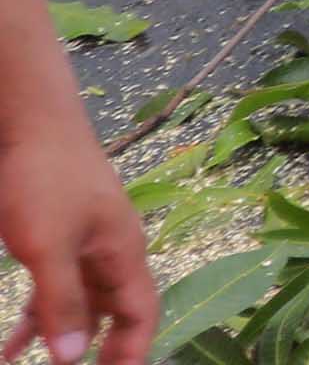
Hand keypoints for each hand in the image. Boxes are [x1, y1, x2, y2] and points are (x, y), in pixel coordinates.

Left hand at [0, 0, 153, 364]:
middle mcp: (108, 251)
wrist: (27, 121)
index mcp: (122, 252)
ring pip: (77, 304)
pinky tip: (13, 341)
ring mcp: (81, 242)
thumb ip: (61, 302)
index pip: (141, 314)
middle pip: (112, 314)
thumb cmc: (43, 179)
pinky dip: (36, 318)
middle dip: (97, 353)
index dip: (132, 353)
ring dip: (58, 340)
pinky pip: (52, 288)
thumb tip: (71, 357)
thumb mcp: (48, 247)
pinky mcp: (53, 235)